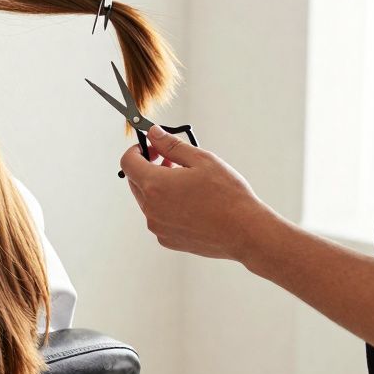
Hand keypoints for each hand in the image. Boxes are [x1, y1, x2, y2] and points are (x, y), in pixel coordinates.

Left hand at [119, 125, 281, 261]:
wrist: (245, 232)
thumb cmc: (227, 195)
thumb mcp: (201, 160)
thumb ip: (171, 145)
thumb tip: (153, 133)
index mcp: (155, 185)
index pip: (127, 162)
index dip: (137, 150)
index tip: (152, 147)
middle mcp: (150, 208)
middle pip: (135, 182)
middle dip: (148, 168)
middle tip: (172, 162)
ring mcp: (157, 227)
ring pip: (147, 201)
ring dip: (158, 188)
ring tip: (186, 184)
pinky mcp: (167, 240)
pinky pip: (158, 218)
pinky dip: (167, 207)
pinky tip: (191, 204)